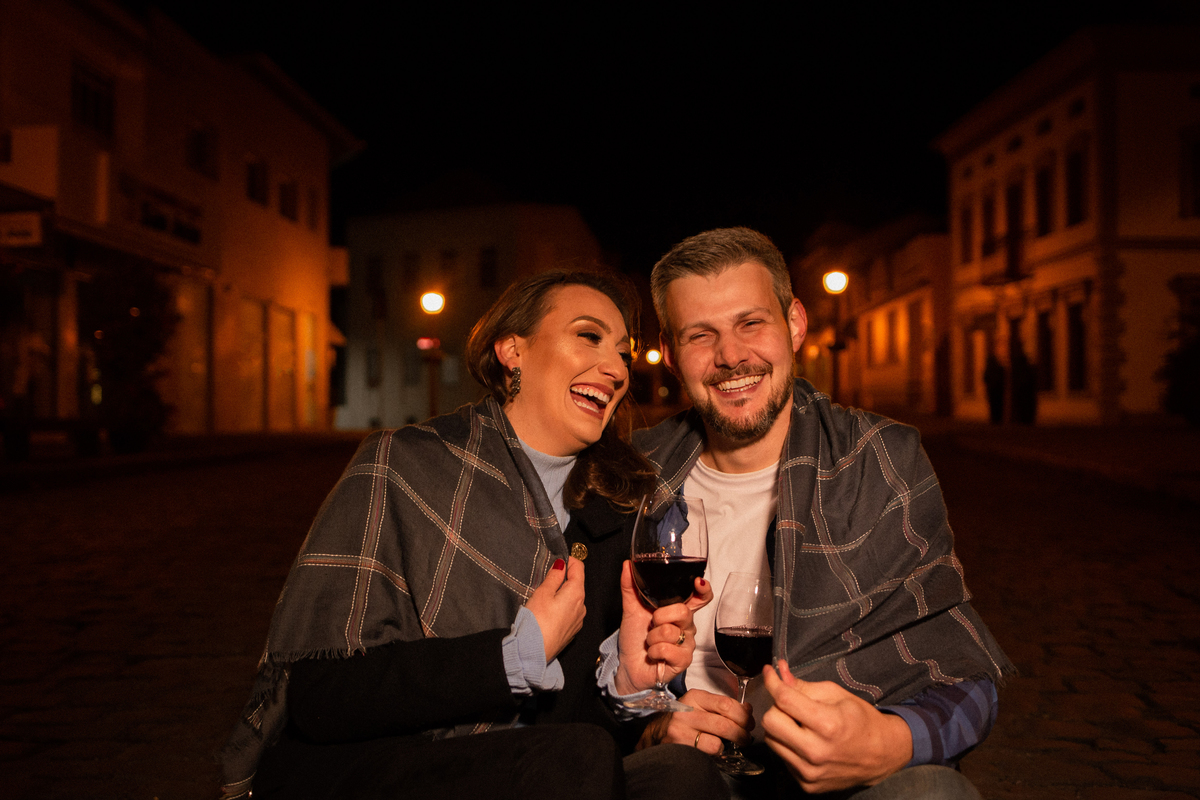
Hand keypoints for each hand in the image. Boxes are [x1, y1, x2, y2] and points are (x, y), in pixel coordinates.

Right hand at [523, 557, 585, 662]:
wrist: (534, 652)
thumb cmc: (537, 622)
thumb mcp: (543, 593)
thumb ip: (554, 576)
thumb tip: (562, 564)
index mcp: (577, 593)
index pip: (579, 568)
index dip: (569, 560)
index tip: (558, 559)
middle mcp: (582, 606)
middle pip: (577, 584)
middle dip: (564, 578)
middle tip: (546, 579)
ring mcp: (578, 620)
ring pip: (573, 599)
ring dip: (563, 593)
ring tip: (545, 597)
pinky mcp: (572, 630)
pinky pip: (570, 612)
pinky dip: (562, 607)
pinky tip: (549, 612)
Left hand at [614, 560, 712, 693]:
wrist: (628, 665)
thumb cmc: (634, 638)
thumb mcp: (631, 609)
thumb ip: (631, 587)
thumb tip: (627, 565)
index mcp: (677, 610)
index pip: (700, 597)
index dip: (703, 589)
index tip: (698, 582)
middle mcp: (686, 626)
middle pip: (684, 611)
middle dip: (660, 617)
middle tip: (651, 624)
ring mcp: (687, 643)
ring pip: (672, 632)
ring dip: (653, 638)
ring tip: (650, 642)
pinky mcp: (683, 661)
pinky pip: (670, 650)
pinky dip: (655, 651)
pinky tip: (653, 654)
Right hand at [636, 689, 753, 754]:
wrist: (655, 733)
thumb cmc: (683, 720)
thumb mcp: (700, 706)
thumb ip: (723, 706)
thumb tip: (748, 709)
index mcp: (695, 696)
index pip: (727, 704)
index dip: (744, 715)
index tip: (749, 722)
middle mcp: (687, 710)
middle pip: (726, 722)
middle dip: (742, 732)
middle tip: (745, 737)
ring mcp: (682, 728)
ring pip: (720, 738)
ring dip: (732, 743)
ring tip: (733, 744)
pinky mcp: (680, 744)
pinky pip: (710, 750)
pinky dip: (718, 752)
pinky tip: (715, 750)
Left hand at [761, 660, 912, 791]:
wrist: (882, 755)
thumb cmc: (861, 720)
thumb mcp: (837, 694)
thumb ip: (803, 685)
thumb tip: (778, 673)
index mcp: (828, 725)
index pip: (784, 700)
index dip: (773, 682)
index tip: (770, 672)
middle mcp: (816, 752)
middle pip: (770, 722)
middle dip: (776, 707)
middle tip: (790, 704)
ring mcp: (810, 772)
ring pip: (771, 741)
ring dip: (780, 727)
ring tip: (800, 724)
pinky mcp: (807, 784)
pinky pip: (782, 758)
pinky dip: (788, 745)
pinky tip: (805, 741)